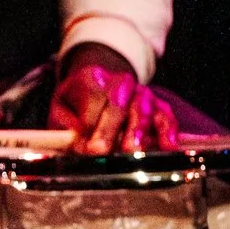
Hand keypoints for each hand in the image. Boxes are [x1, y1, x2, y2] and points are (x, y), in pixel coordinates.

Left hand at [49, 43, 178, 153]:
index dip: (88, 124)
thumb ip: (67, 127)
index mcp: (91, 78)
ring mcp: (141, 93)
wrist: (100, 88)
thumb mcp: (62, 110)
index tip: (86, 147)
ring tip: (132, 150)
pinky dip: (167, 131)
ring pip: (142, 108)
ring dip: (137, 130)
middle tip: (102, 150)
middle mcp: (120, 82)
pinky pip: (166, 117)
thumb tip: (81, 147)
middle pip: (116, 104)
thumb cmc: (78, 105)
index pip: (91, 99)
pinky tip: (167, 146)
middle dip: (109, 128)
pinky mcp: (159, 106)